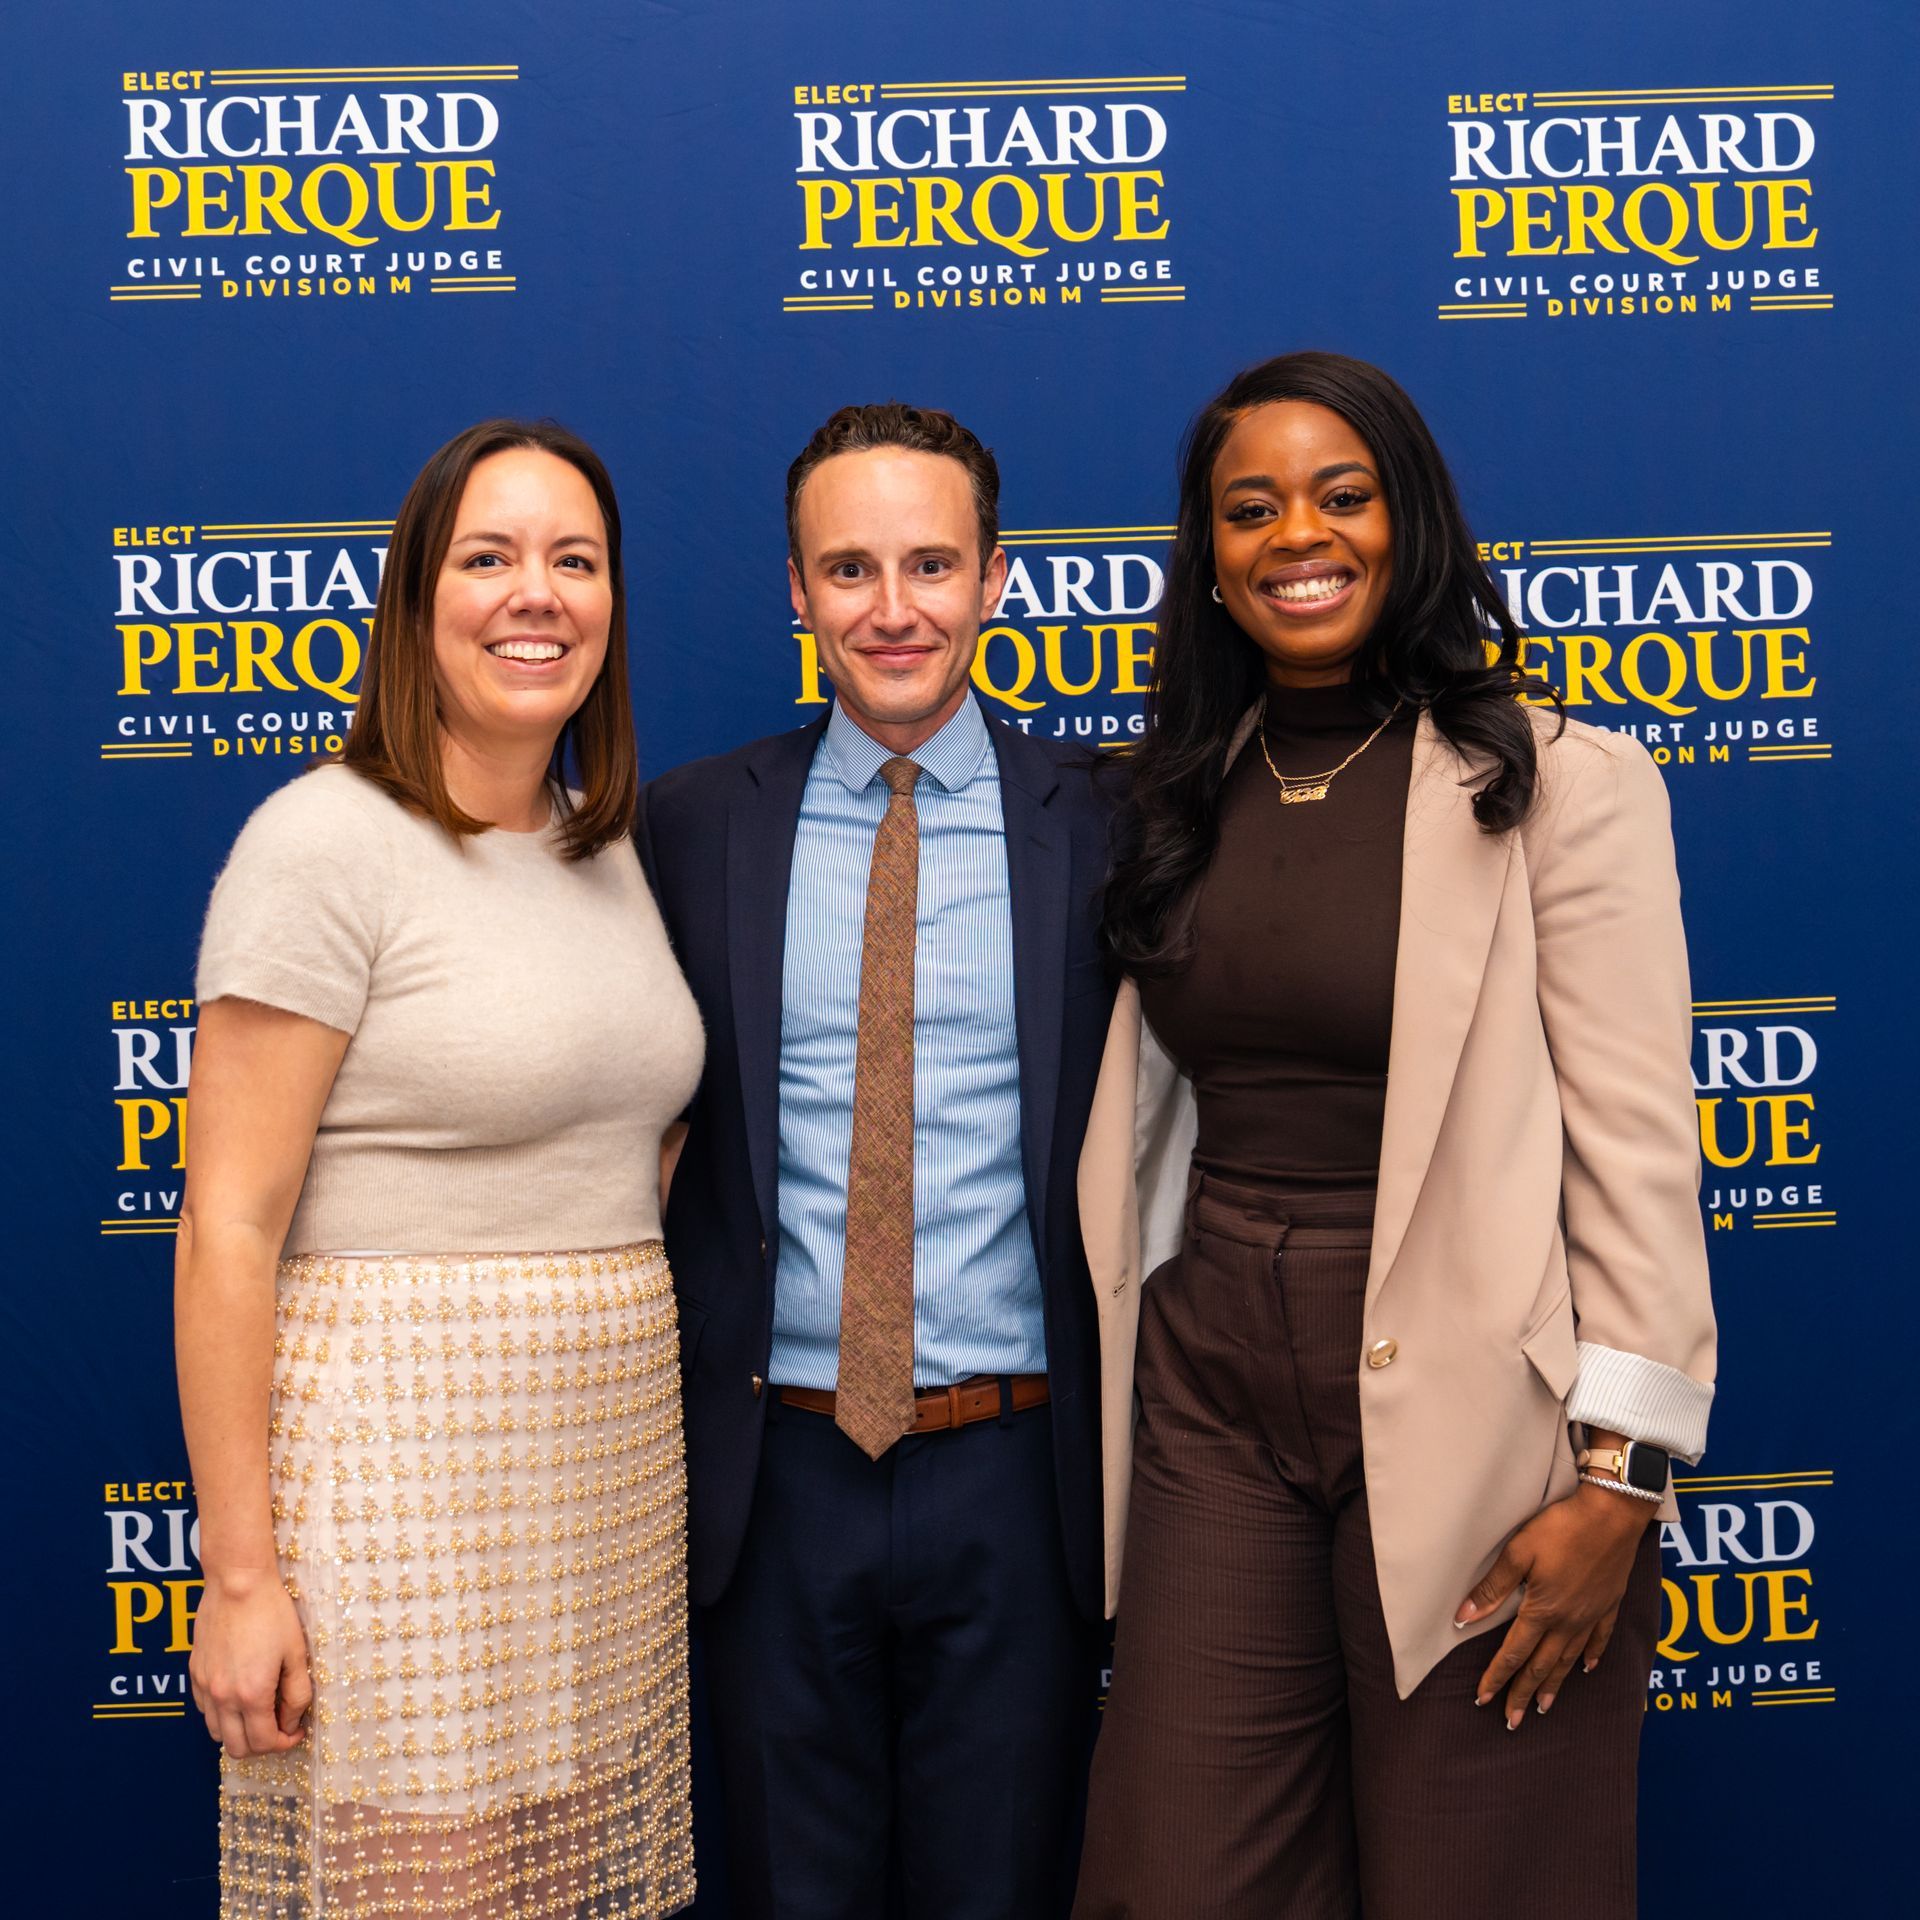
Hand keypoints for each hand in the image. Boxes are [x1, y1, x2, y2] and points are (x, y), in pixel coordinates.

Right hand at [189, 1570, 311, 1756]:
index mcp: (251, 1694)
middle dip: (262, 1745)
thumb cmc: (272, 1613)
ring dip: (239, 1733)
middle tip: (279, 1727)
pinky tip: (240, 1696)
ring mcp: (205, 1686)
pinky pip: (205, 1710)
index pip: (264, 1742)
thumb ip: (297, 1693)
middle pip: (237, 1748)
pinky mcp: (194, 1673)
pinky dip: (222, 1715)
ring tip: (260, 1712)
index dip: (284, 1743)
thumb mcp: (296, 1653)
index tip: (296, 1732)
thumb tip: (291, 1722)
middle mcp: (223, 1697)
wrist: (237, 1583)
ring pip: (217, 1733)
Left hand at [1454, 1482, 1653, 1728]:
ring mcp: (1592, 1615)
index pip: (1513, 1653)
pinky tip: (1587, 1668)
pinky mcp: (1609, 1604)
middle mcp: (1568, 1622)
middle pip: (1541, 1665)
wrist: (1612, 1515)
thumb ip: (1492, 1588)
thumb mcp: (1517, 1552)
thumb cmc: (1561, 1528)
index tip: (1483, 1700)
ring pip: (1569, 1659)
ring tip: (1544, 1707)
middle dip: (1523, 1693)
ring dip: (1554, 1684)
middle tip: (1512, 1721)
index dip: (1496, 1677)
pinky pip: (1600, 1639)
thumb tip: (1463, 1618)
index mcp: (1542, 1611)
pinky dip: (1592, 1656)